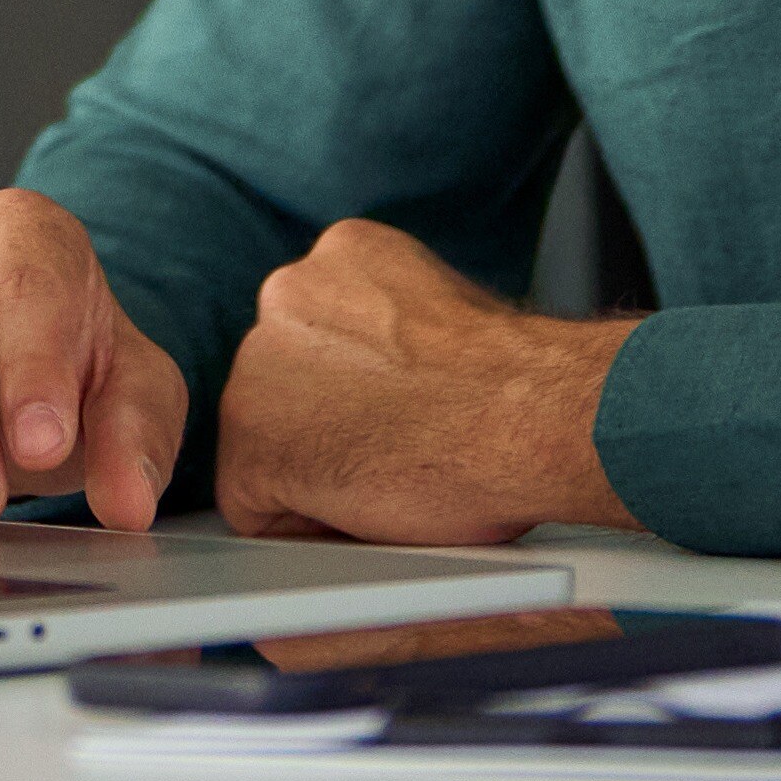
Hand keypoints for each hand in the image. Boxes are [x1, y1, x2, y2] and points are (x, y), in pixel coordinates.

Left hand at [213, 218, 641, 544]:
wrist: (528, 416)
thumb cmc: (513, 384)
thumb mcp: (443, 313)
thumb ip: (392, 330)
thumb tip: (388, 375)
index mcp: (340, 254)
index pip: (314, 336)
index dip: (354, 393)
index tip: (395, 418)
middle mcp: (286, 294)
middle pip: (281, 386)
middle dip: (328, 426)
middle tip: (397, 453)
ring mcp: (257, 368)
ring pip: (266, 445)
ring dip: (315, 473)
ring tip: (391, 479)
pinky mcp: (252, 445)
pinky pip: (256, 507)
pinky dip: (305, 526)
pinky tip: (367, 511)